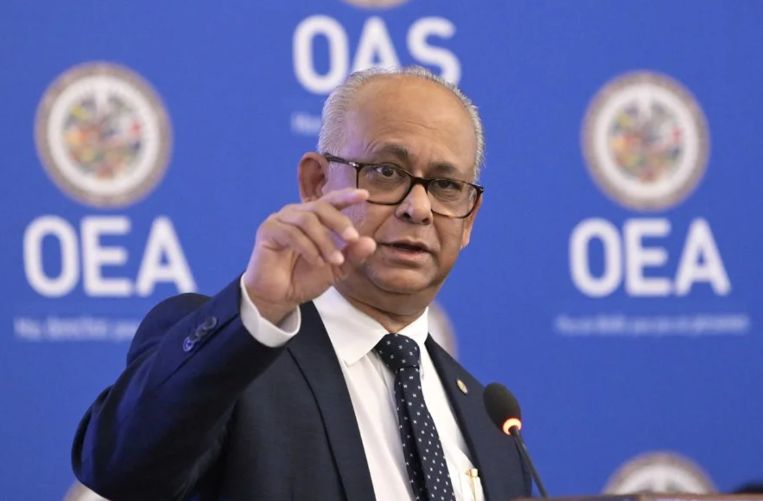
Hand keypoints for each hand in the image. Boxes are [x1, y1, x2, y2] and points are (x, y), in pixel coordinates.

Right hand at [242, 188, 376, 324]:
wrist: (279, 297)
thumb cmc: (304, 279)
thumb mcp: (335, 269)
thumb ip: (352, 256)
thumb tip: (371, 242)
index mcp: (314, 218)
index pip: (331, 201)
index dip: (346, 196)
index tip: (365, 195)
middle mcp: (296, 213)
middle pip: (320, 207)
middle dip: (339, 222)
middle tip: (352, 238)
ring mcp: (281, 220)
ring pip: (307, 220)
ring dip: (324, 241)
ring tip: (334, 260)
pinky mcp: (268, 230)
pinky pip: (291, 233)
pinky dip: (308, 248)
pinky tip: (317, 262)